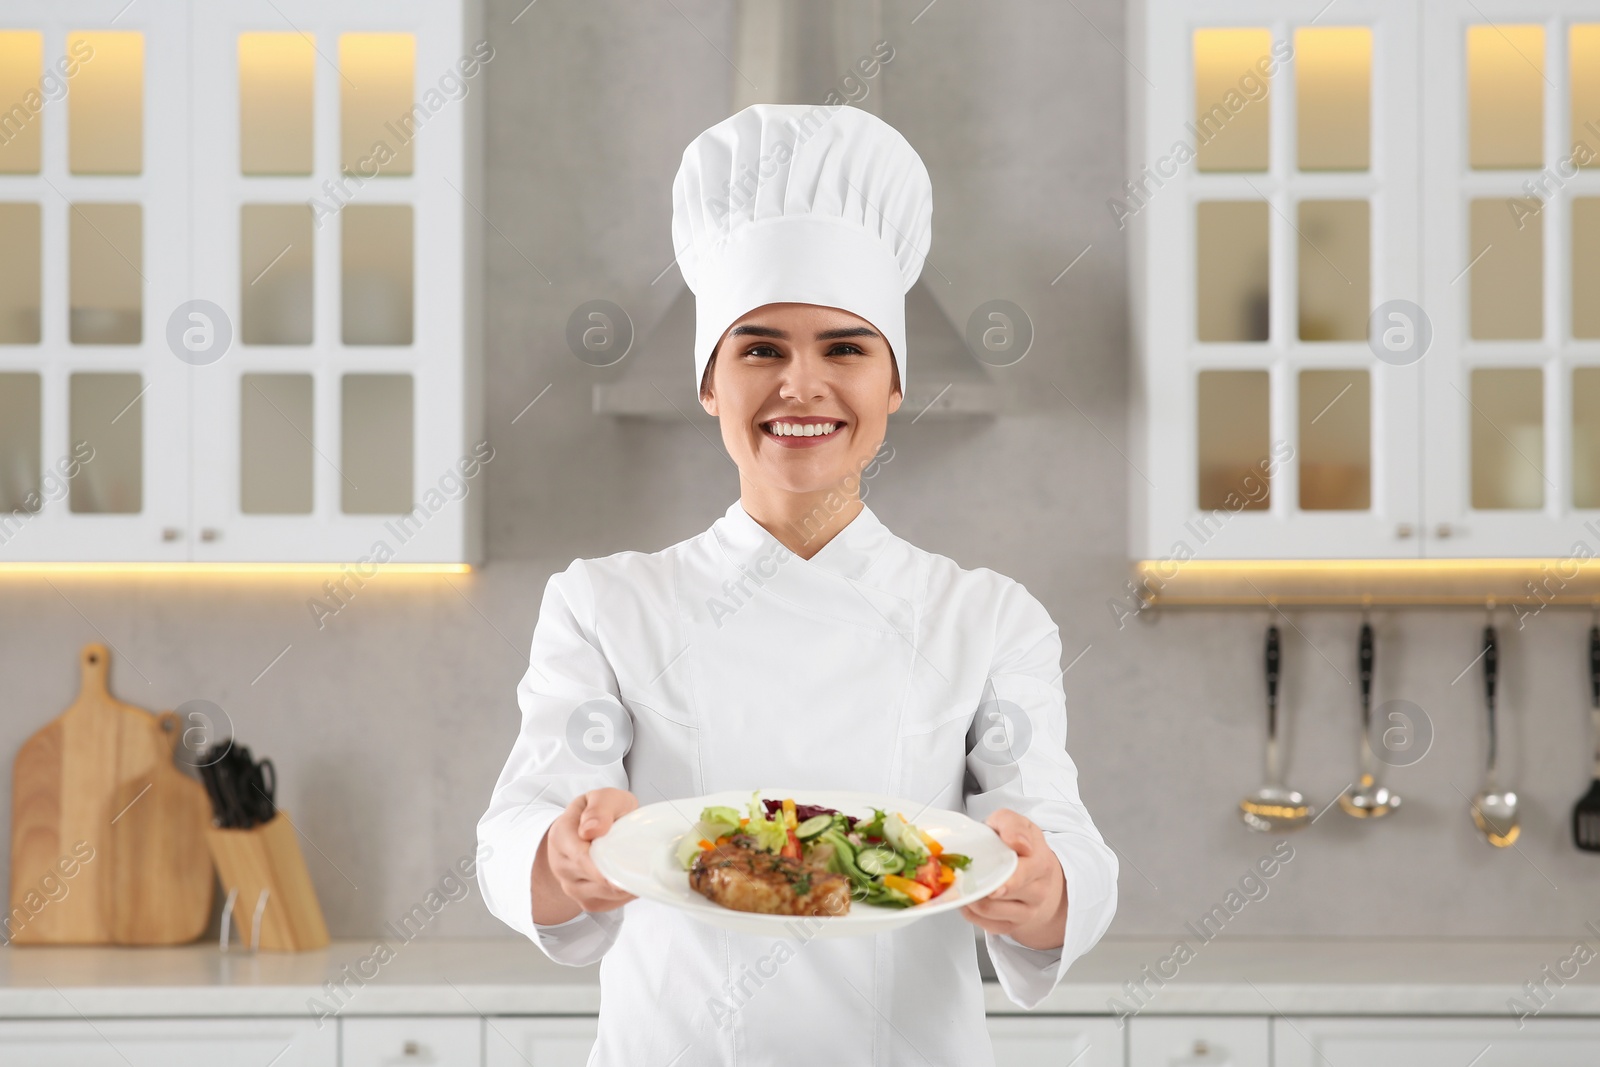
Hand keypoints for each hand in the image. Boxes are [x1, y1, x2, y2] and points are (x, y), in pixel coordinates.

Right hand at [531, 788, 637, 924]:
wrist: (590, 829)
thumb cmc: (601, 812)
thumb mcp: (603, 797)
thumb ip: (599, 808)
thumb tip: (590, 829)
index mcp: (561, 836)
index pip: (581, 857)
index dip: (603, 866)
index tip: (624, 869)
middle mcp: (561, 865)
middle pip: (594, 879)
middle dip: (621, 873)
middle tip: (646, 864)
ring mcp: (571, 887)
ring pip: (603, 895)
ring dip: (625, 884)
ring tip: (640, 867)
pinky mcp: (585, 901)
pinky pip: (608, 905)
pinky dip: (625, 895)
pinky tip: (632, 878)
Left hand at [960, 808, 1067, 950]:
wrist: (1035, 869)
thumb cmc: (1018, 845)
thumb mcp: (1014, 823)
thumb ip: (1012, 825)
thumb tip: (1017, 842)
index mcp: (1041, 864)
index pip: (1021, 875)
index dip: (1004, 879)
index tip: (989, 876)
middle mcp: (1038, 891)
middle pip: (1000, 894)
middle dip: (977, 883)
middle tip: (961, 874)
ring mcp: (1028, 912)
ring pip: (989, 910)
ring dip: (970, 897)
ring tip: (964, 883)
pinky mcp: (1013, 926)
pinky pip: (986, 925)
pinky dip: (971, 912)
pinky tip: (970, 897)